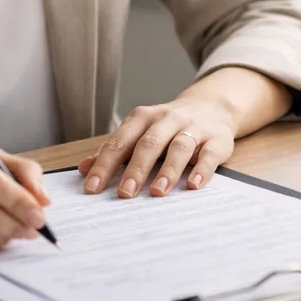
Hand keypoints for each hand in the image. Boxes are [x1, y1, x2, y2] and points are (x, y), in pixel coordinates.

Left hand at [79, 98, 237, 198]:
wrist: (212, 107)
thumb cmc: (168, 126)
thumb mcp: (140, 132)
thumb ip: (115, 150)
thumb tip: (84, 168)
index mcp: (143, 118)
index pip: (120, 141)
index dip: (105, 164)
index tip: (92, 188)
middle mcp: (168, 119)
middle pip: (149, 143)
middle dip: (136, 168)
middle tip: (124, 193)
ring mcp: (194, 127)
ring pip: (179, 147)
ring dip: (168, 170)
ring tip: (158, 192)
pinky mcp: (217, 139)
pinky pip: (209, 154)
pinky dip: (201, 169)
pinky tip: (193, 185)